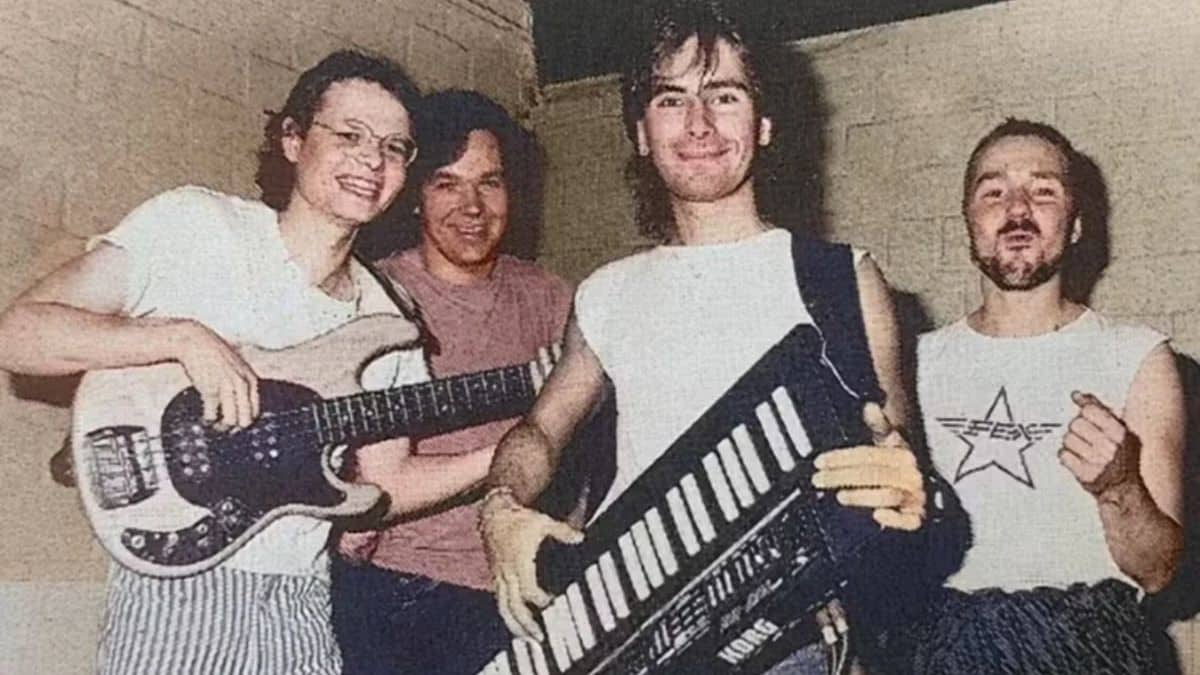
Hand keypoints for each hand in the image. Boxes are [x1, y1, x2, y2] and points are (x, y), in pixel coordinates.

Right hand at [170, 320, 259, 429]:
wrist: (196, 341)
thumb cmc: (215, 356)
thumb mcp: (238, 367)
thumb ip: (244, 384)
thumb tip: (244, 407)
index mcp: (251, 379)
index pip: (256, 410)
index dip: (248, 421)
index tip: (239, 425)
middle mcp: (241, 384)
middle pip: (246, 419)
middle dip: (237, 428)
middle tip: (228, 429)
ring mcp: (226, 387)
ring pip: (230, 421)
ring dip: (222, 427)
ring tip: (216, 425)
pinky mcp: (209, 390)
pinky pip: (212, 415)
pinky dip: (208, 419)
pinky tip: (206, 417)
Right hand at [480, 490, 582, 639]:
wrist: (493, 513)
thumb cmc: (518, 518)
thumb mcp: (542, 521)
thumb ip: (563, 531)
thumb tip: (580, 537)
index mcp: (518, 563)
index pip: (529, 590)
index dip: (541, 600)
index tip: (553, 602)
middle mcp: (506, 574)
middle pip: (513, 607)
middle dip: (526, 625)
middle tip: (540, 638)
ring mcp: (499, 577)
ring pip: (503, 609)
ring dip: (516, 626)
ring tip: (529, 639)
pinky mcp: (495, 577)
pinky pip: (500, 602)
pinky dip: (509, 616)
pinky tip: (518, 625)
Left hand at [811, 402, 925, 529]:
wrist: (935, 492)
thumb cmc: (904, 467)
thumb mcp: (894, 443)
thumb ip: (880, 426)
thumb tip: (870, 406)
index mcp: (902, 454)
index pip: (867, 454)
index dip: (841, 457)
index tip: (819, 462)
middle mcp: (910, 474)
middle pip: (873, 474)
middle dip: (842, 477)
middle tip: (819, 480)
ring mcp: (915, 497)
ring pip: (888, 495)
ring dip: (863, 496)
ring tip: (840, 496)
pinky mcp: (918, 517)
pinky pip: (910, 520)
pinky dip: (895, 519)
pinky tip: (878, 516)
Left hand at [1060, 391, 1139, 496]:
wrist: (1123, 489)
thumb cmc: (1121, 458)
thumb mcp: (1119, 431)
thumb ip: (1100, 410)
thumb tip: (1077, 395)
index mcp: (1121, 434)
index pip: (1090, 411)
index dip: (1083, 411)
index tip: (1083, 413)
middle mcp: (1111, 448)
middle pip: (1076, 424)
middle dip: (1077, 429)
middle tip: (1085, 437)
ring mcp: (1098, 462)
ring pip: (1067, 439)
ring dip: (1071, 443)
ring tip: (1082, 450)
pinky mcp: (1085, 474)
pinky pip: (1063, 455)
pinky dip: (1066, 456)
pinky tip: (1076, 459)